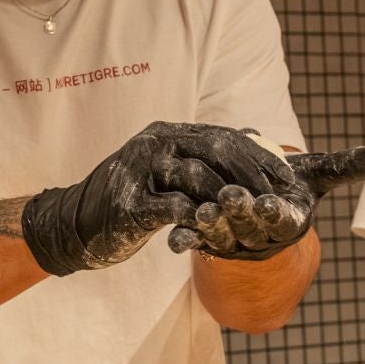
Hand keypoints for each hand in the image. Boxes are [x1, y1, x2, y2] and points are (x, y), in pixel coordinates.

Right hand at [21, 122, 281, 274]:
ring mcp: (139, 170)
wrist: (75, 225)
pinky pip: (171, 207)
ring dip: (230, 197)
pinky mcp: (128, 203)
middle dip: (253, 174)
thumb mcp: (169, 173)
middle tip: (278, 197)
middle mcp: (156, 143)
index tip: (288, 179)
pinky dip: (196, 218)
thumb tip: (254, 140)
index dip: (260, 157)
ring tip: (255, 216)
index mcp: (170, 133)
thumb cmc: (131, 200)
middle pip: (216, 148)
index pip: (225, 136)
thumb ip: (205, 159)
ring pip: (196, 175)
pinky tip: (218, 229)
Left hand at [168, 140, 364, 260]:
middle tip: (231, 197)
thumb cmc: (288, 188)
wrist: (255, 212)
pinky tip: (176, 234)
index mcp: (288, 221)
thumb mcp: (316, 176)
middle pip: (252, 229)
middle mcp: (262, 237)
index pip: (284, 220)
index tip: (269, 202)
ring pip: (223, 238)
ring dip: (214, 226)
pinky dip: (187, 238)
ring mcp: (234, 244)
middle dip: (242, 214)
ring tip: (205, 209)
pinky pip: (196, 242)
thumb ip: (346, 167)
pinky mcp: (207, 244)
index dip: (277, 213)